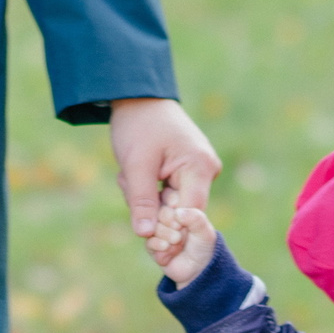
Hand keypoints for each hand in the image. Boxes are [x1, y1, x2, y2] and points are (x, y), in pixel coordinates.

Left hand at [109, 97, 220, 237]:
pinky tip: (134, 173)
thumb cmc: (138, 125)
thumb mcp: (136, 165)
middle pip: (179, 210)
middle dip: (150, 206)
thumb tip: (145, 235)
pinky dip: (148, 189)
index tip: (142, 233)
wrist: (138, 97)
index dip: (167, 229)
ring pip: (170, 203)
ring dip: (146, 196)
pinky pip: (168, 193)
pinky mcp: (188, 170)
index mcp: (200, 167)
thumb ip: (142, 201)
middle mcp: (206, 170)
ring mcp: (198, 170)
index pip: (188, 214)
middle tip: (126, 182)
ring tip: (128, 174)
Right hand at [143, 204, 218, 286]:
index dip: (176, 208)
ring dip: (167, 235)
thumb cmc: (203, 246)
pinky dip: (160, 246)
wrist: (197, 270)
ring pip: (153, 225)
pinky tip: (168, 249)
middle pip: (160, 210)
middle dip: (172, 224)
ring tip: (177, 242)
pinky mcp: (151, 243)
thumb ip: (196, 218)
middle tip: (181, 233)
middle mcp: (165, 214)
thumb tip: (178, 213)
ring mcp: (156, 228)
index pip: (170, 196)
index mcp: (179, 205)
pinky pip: (148, 240)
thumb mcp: (205, 231)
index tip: (185, 220)